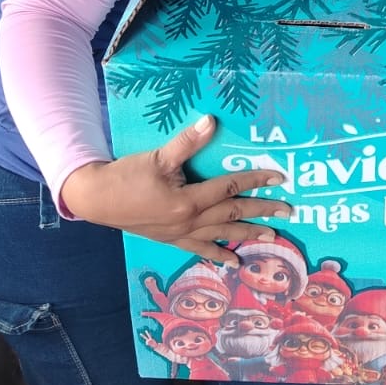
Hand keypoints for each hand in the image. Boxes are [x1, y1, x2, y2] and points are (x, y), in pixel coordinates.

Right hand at [60, 114, 290, 265]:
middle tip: (288, 212)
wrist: (97, 199)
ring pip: (222, 234)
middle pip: (233, 214)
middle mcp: (189, 220)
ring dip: (247, 235)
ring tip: (271, 237)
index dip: (256, 180)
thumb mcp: (158, 156)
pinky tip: (234, 262)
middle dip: (262, 212)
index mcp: (189, 200)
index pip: (230, 187)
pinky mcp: (172, 239)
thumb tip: (210, 121)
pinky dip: (218, 254)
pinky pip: (200, 249)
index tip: (279, 178)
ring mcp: (181, 233)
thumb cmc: (127, 176)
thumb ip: (187, 142)